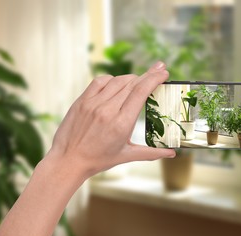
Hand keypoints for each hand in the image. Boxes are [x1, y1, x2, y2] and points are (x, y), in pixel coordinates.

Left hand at [0, 62, 175, 235]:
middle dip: (147, 75)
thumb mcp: (126, 156)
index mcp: (121, 123)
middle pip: (132, 83)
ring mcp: (93, 103)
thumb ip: (151, 152)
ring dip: (131, 78)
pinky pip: (100, 81)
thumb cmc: (98, 160)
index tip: (164, 72)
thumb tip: (172, 153)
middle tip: (158, 69)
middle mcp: (108, 110)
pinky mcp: (82, 101)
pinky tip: (117, 84)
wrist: (68, 160)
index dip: (154, 78)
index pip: (141, 92)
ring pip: (117, 80)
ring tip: (139, 80)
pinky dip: (112, 79)